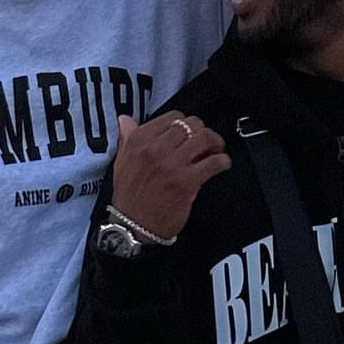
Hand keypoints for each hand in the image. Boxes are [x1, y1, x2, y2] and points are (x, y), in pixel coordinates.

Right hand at [110, 111, 231, 240]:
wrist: (133, 226)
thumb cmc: (129, 196)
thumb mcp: (121, 162)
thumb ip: (127, 138)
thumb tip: (126, 119)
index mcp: (139, 141)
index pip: (172, 117)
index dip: (185, 125)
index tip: (188, 134)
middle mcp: (155, 149)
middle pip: (191, 125)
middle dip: (202, 132)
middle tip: (205, 143)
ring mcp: (172, 165)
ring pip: (205, 138)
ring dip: (216, 143)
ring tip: (216, 151)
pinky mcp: (187, 182)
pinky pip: (213, 163)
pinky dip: (223, 161)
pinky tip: (222, 165)